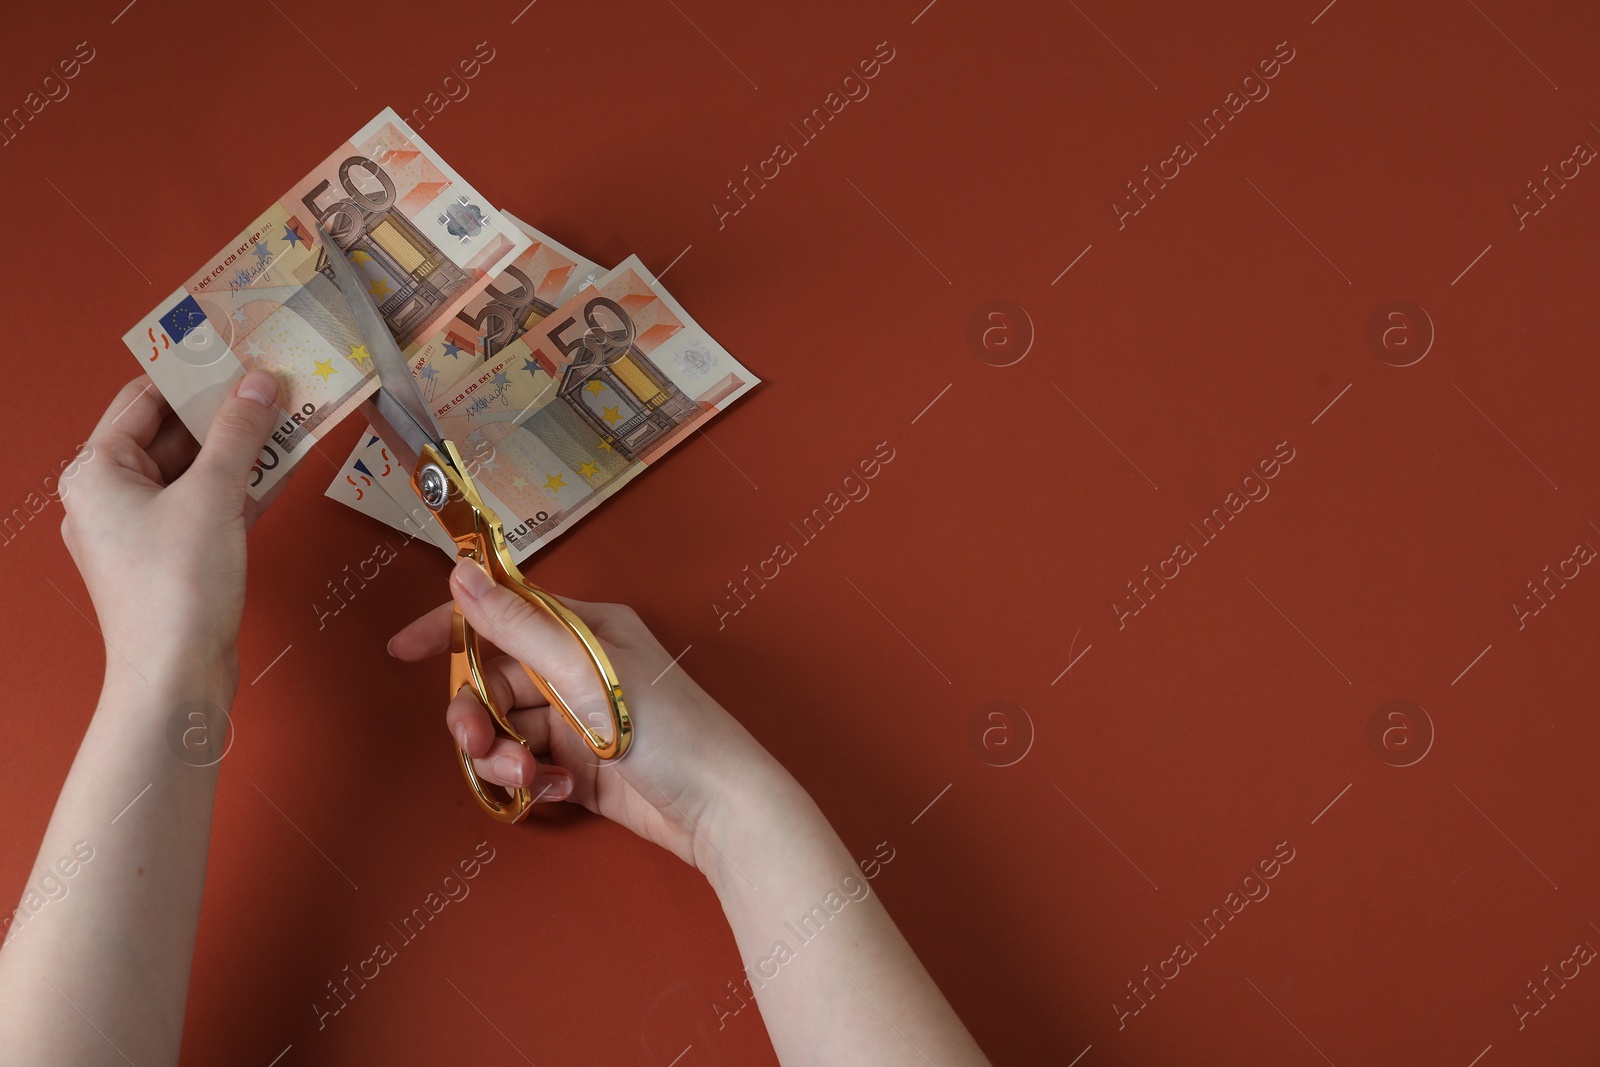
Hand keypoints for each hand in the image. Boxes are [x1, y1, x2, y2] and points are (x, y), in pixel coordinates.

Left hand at [62, 371, 285, 685]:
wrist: (177, 675)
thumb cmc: (174, 588)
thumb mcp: (213, 495)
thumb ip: (239, 432)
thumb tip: (258, 383)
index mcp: (97, 473)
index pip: (143, 400)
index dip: (192, 373)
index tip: (236, 352)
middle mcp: (110, 498)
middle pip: (171, 435)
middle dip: (225, 411)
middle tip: (272, 383)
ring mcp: (142, 531)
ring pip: (195, 471)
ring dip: (241, 448)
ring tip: (288, 417)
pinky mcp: (174, 558)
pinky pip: (208, 504)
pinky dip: (242, 485)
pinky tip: (283, 466)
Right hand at [388, 560, 791, 871]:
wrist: (721, 807)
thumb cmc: (669, 728)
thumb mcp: (586, 673)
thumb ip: (519, 628)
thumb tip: (460, 575)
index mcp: (585, 631)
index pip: (503, 615)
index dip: (451, 629)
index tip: (400, 651)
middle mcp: (579, 671)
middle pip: (494, 681)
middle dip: (476, 715)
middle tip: (475, 746)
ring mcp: (580, 720)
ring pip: (506, 729)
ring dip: (503, 754)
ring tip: (529, 776)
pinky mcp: (583, 767)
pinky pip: (530, 766)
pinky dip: (532, 780)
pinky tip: (556, 791)